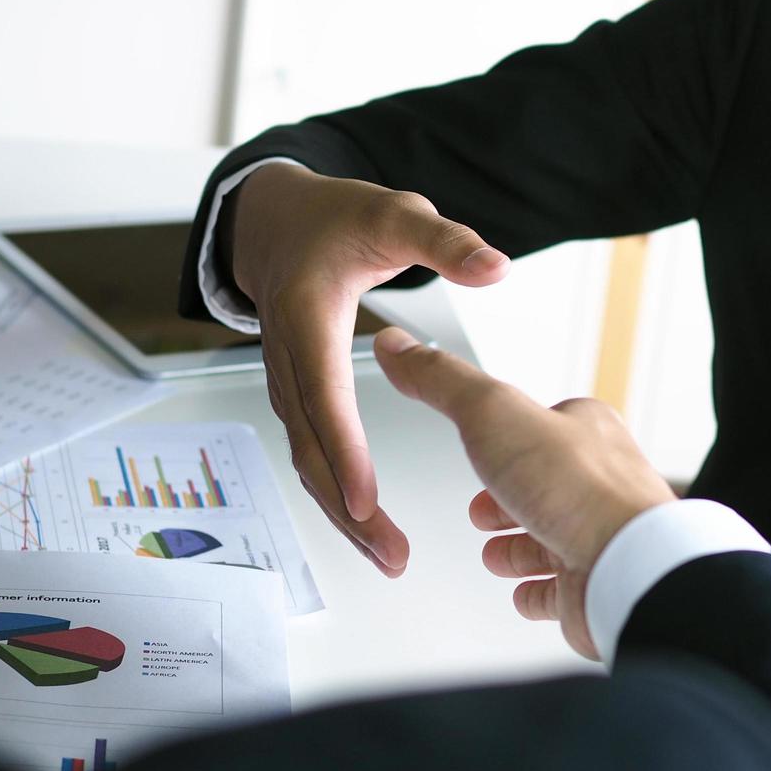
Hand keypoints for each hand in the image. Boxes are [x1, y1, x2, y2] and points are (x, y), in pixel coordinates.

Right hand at [227, 162, 510, 575]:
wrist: (273, 224)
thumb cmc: (333, 219)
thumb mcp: (394, 213)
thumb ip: (445, 243)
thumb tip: (496, 266)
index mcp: (308, 318)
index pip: (325, 393)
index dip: (345, 448)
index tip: (367, 497)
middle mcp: (289, 360)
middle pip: (311, 447)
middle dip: (347, 507)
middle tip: (391, 553)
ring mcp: (287, 384)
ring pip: (307, 461)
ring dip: (341, 513)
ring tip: (386, 557)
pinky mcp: (297, 398)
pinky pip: (313, 454)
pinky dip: (336, 495)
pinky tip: (368, 525)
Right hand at [374, 327, 675, 657]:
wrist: (628, 568)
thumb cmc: (579, 490)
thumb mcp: (494, 413)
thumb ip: (444, 382)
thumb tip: (400, 346)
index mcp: (583, 432)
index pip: (542, 425)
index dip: (507, 435)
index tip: (484, 438)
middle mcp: (597, 483)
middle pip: (546, 487)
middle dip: (509, 498)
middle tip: (485, 508)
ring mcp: (596, 536)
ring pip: (552, 539)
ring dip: (519, 547)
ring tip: (495, 553)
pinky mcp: (593, 585)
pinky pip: (564, 590)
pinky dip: (539, 593)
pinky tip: (524, 593)